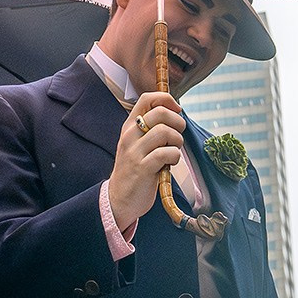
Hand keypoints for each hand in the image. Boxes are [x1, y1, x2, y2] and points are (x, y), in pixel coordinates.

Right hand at [108, 92, 185, 227]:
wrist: (120, 198)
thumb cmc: (135, 169)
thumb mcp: (138, 144)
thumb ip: (152, 129)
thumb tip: (176, 114)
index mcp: (129, 126)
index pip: (147, 99)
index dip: (167, 100)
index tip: (177, 111)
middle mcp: (130, 135)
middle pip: (161, 113)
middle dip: (178, 123)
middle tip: (177, 137)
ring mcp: (135, 152)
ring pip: (165, 132)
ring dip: (177, 141)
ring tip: (173, 152)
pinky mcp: (143, 168)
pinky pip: (167, 153)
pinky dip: (175, 157)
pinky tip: (170, 163)